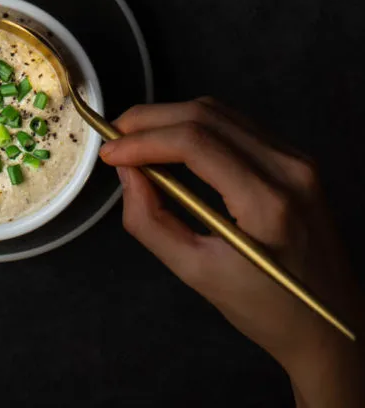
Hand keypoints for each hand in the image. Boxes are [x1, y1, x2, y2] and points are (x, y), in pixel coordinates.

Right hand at [100, 98, 364, 406]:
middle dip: (150, 119)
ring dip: (170, 118)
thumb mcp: (197, 275)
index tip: (108, 152)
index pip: (195, 143)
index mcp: (268, 203)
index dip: (143, 139)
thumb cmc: (266, 311)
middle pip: (205, 115)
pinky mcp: (296, 160)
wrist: (333, 328)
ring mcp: (297, 160)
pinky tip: (171, 143)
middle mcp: (288, 169)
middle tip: (112, 136)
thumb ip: (151, 222)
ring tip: (134, 138)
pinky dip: (196, 126)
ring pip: (220, 112)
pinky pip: (236, 125)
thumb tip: (126, 173)